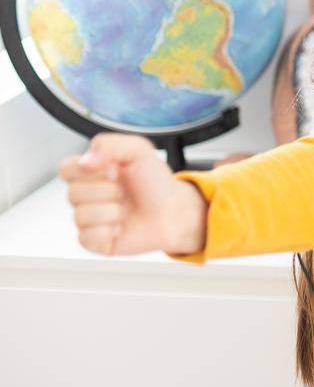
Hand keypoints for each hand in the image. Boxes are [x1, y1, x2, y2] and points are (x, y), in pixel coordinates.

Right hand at [59, 133, 207, 255]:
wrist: (175, 211)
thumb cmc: (155, 182)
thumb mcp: (139, 150)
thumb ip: (110, 145)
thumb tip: (84, 161)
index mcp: (90, 173)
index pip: (66, 169)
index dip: (90, 171)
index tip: (116, 171)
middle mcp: (86, 196)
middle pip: (72, 194)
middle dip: (107, 192)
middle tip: (125, 192)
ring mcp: (89, 219)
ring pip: (80, 217)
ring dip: (112, 212)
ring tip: (126, 211)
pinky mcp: (94, 241)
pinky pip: (86, 238)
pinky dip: (108, 232)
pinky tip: (121, 228)